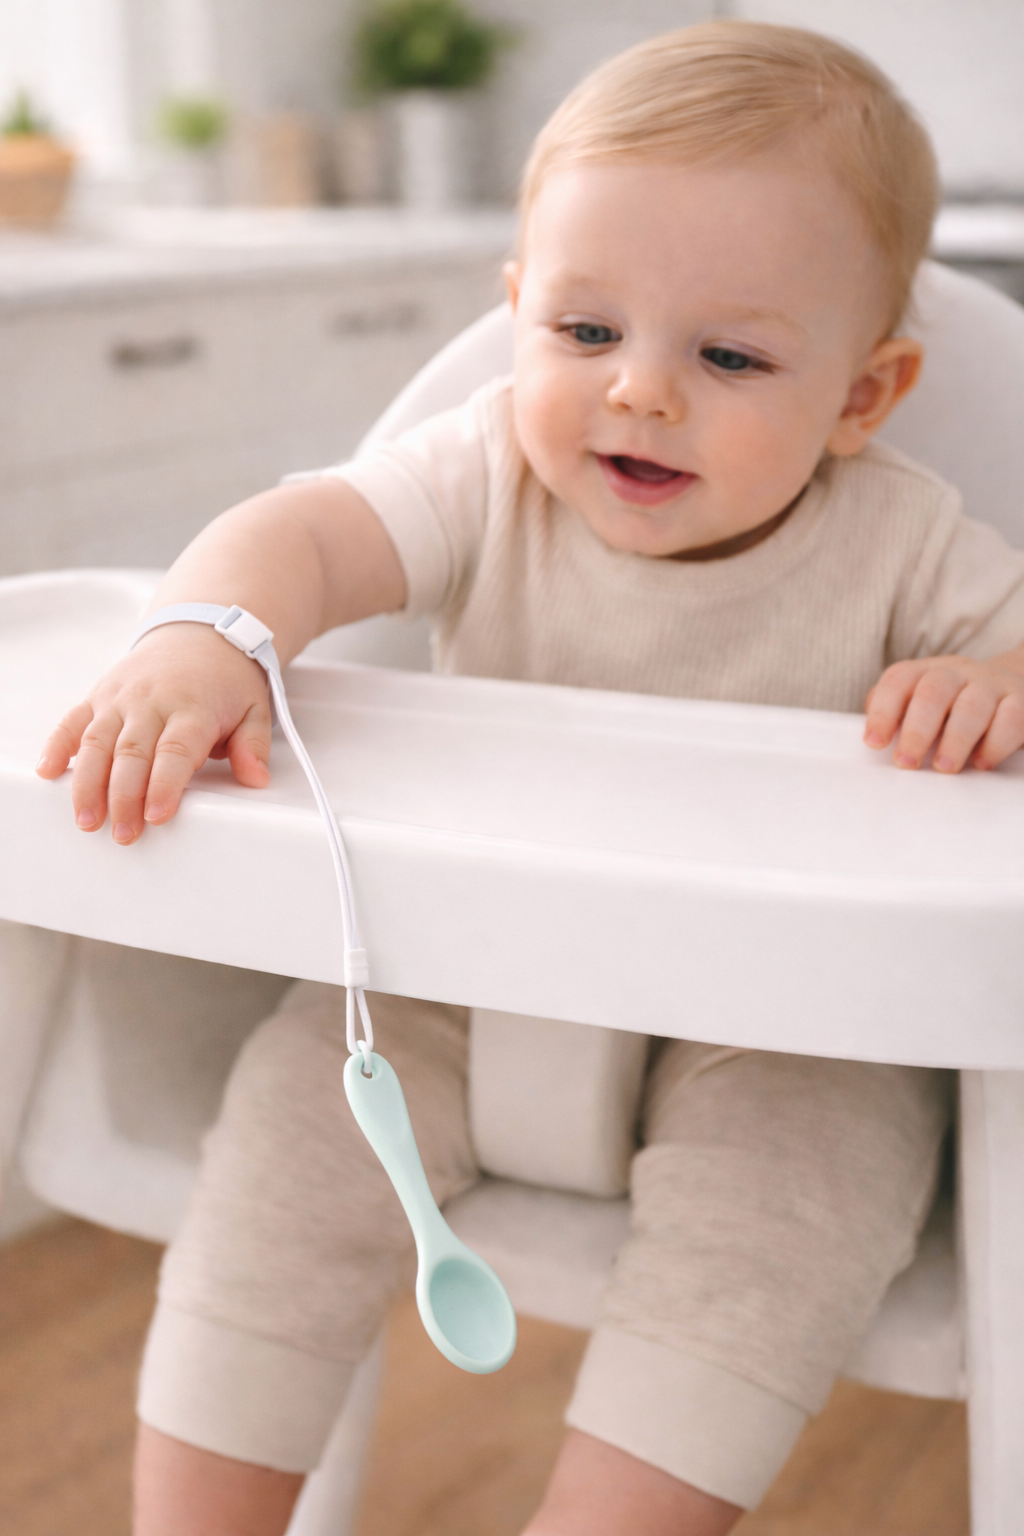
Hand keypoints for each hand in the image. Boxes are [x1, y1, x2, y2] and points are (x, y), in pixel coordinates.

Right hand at [35, 623, 272, 842]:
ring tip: (87, 819)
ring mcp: (121, 698)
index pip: (175, 751)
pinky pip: (73, 721)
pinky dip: (57, 746)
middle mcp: (151, 702)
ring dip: (88, 784)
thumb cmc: (227, 679)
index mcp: (192, 708)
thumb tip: (256, 777)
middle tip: (124, 833)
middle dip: (124, 797)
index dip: (165, 785)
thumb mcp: (255, 709)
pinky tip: (49, 772)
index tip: (157, 815)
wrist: (200, 632)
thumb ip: (254, 745)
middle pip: (132, 753)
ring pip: (97, 742)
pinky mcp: (99, 695)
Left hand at [864, 647, 1023, 772]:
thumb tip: (873, 737)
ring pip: (973, 705)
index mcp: (926, 671)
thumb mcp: (919, 703)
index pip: (899, 680)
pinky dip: (995, 744)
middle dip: (917, 730)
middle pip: (934, 691)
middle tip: (906, 762)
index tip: (874, 744)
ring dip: (956, 739)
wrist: (1012, 686)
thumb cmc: (951, 706)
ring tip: (944, 767)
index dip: (883, 711)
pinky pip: (1011, 719)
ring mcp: (992, 685)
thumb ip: (893, 715)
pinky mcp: (1021, 702)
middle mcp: (958, 673)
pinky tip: (982, 763)